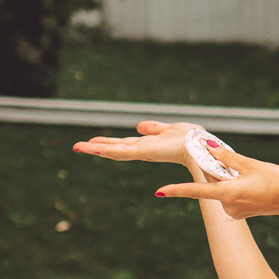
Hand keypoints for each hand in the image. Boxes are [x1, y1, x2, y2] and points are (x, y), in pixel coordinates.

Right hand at [73, 121, 201, 170]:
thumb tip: (139, 126)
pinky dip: (110, 150)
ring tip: (79, 147)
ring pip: (115, 151)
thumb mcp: (169, 129)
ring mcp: (143, 152)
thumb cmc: (191, 139)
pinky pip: (125, 152)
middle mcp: (143, 149)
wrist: (202, 147)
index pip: (123, 144)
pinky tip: (97, 148)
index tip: (92, 142)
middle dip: (95, 148)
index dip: (107, 143)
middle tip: (76, 147)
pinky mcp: (147, 152)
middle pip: (114, 148)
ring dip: (97, 149)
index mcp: (147, 145)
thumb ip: (154, 128)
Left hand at [152, 150, 278, 222]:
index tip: (160, 191)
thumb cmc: (276, 180)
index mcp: (228, 193)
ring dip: (228, 179)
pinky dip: (234, 187)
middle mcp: (227, 206)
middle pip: (212, 183)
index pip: (197, 190)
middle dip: (218, 171)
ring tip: (251, 177)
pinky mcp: (239, 213)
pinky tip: (252, 185)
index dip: (177, 190)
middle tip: (238, 165)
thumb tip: (205, 147)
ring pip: (221, 189)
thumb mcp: (250, 164)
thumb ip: (225, 156)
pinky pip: (229, 196)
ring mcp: (233, 211)